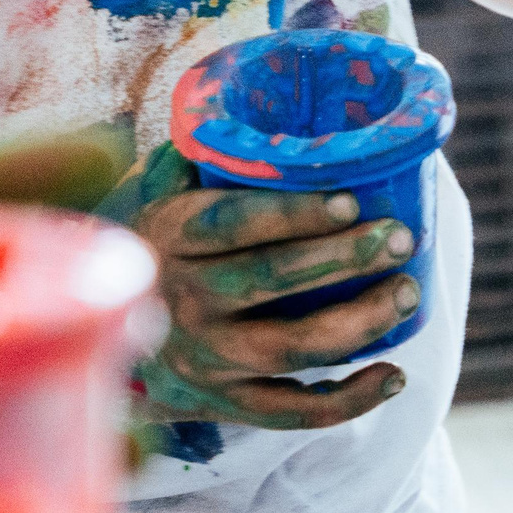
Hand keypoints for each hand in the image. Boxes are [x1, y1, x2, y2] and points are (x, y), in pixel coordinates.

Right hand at [99, 143, 416, 438]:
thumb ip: (200, 153)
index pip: (229, 223)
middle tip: (399, 238)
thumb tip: (248, 99)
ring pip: (290, 348)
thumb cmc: (161, 242)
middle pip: (268, 281)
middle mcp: (180, 299)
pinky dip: (349, 401)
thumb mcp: (159, 189)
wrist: (105, 334)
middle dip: (342, 259)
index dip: (291, 213)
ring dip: (359, 322)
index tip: (350, 201)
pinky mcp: (224, 404)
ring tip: (407, 292)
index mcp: (166, 235)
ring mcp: (204, 358)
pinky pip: (292, 412)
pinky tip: (394, 375)